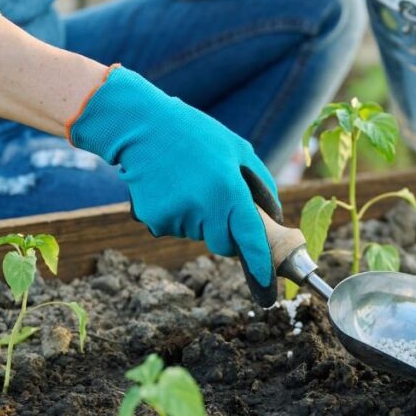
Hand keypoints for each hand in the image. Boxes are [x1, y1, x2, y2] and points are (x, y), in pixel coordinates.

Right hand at [68, 65, 281, 305]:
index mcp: (228, 189)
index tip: (268, 289)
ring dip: (199, 218)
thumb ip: (261, 186)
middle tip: (216, 200)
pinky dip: (177, 215)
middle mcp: (203, 207)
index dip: (260, 265)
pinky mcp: (154, 219)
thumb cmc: (197, 135)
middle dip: (225, 232)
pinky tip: (170, 187)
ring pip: (198, 235)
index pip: (249, 237)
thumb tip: (273, 219)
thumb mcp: (238, 149)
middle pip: (223, 245)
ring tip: (188, 182)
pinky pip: (175, 229)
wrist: (142, 126)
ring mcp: (176, 216)